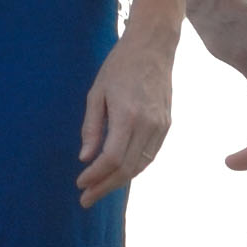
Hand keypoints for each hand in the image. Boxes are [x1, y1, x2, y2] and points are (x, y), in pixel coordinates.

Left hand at [74, 34, 174, 206]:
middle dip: (105, 187)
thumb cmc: (119, 66)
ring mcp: (161, 126)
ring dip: (119, 181)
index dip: (96, 176)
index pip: (112, 158)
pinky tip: (119, 173)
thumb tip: (85, 158)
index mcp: (128, 115)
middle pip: (128, 168)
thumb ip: (92, 127)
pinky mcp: (167, 124)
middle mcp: (148, 124)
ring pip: (141, 165)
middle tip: (86, 199)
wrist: (153, 47)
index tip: (80, 184)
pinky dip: (134, 168)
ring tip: (99, 189)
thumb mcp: (96, 92)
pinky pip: (150, 155)